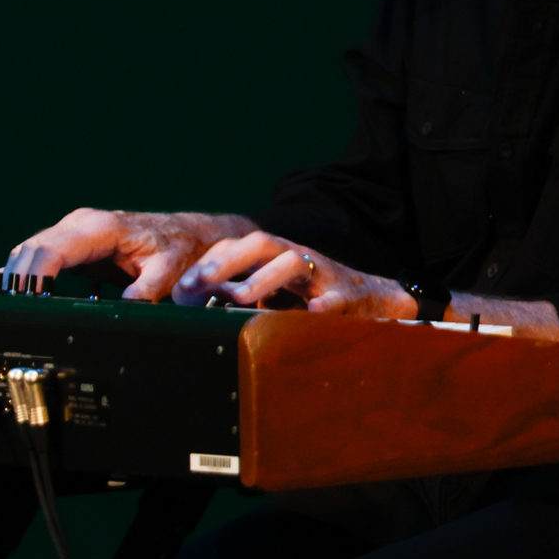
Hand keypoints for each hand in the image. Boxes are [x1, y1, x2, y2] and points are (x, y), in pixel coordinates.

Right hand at [1, 208, 255, 301]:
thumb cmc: (178, 248)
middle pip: (32, 250)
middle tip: (5, 312)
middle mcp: (81, 224)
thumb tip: (128, 307)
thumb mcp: (169, 270)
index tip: (22, 301)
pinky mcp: (72, 243)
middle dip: (15, 280)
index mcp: (100, 228)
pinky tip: (1, 288)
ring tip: (0, 306)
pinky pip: (39, 255)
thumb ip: (148, 289)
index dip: (32, 278)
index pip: (51, 251)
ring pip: (30, 251)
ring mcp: (74, 231)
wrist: (186, 234)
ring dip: (14, 276)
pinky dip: (21, 272)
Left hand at [177, 232, 417, 319]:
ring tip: (238, 297)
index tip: (183, 287)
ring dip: (262, 279)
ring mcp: (323, 273)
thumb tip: (193, 309)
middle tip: (199, 282)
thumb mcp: (276, 296)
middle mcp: (296, 258)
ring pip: (293, 263)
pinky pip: (337, 297)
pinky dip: (325, 304)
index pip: (238, 248)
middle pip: (261, 245)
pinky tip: (311, 314)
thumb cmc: (316, 299)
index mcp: (276, 258)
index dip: (209, 263)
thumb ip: (240, 298)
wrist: (376, 300)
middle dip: (227, 261)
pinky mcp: (350, 294)